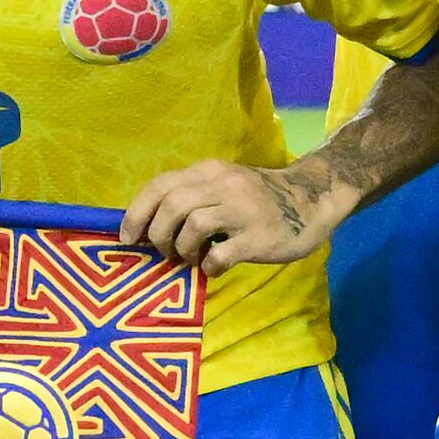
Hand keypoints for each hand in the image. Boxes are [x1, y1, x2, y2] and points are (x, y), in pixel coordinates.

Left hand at [118, 154, 338, 268]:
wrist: (310, 201)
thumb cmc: (257, 199)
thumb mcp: (222, 185)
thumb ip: (190, 197)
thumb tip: (147, 226)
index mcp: (209, 171)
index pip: (160, 185)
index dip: (136, 213)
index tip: (127, 238)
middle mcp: (223, 185)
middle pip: (171, 206)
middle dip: (157, 235)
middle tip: (164, 253)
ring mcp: (242, 210)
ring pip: (193, 226)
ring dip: (182, 250)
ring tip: (192, 259)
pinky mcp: (258, 237)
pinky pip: (220, 253)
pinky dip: (208, 265)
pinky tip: (214, 267)